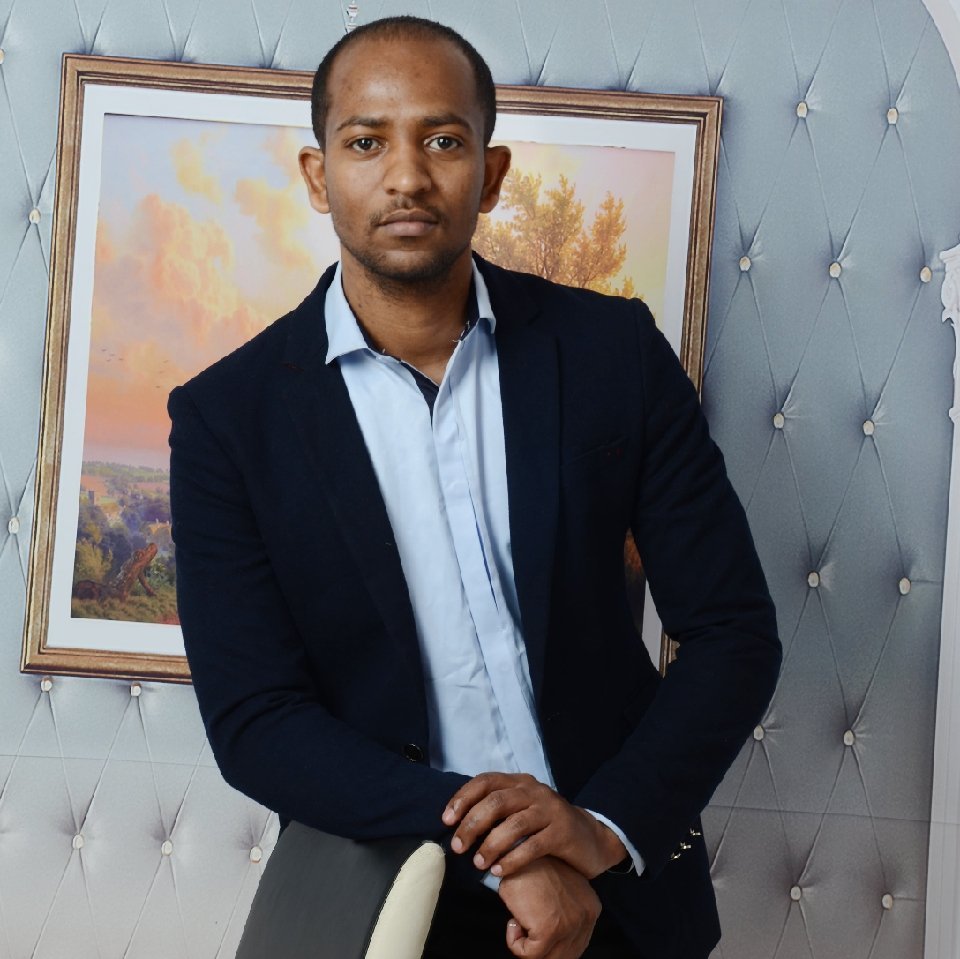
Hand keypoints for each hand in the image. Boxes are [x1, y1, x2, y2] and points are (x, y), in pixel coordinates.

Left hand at [442, 772, 625, 878]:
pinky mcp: (562, 832)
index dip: (463, 798)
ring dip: (490, 845)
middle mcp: (534, 791)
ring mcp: (550, 810)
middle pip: (495, 802)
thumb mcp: (522, 810)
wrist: (590, 838)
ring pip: (513, 825)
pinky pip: (532, 846)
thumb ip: (497, 810)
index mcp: (520, 782)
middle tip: (458, 847)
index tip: (446, 819)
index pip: (485, 782)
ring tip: (478, 863)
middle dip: (471, 825)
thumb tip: (457, 824)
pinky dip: (512, 860)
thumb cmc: (546, 827)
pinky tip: (499, 872)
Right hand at [498, 855, 600, 957]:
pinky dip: (515, 944)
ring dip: (527, 946)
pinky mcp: (549, 929)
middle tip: (523, 933)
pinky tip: (512, 923)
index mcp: (590, 907)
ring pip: (546, 958)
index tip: (533, 931)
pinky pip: (529, 954)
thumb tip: (550, 939)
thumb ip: (562, 911)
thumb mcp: (556, 891)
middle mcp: (586, 917)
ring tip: (517, 923)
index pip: (575, 945)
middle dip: (540, 949)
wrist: (517, 850)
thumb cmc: (529, 868)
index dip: (551, 945)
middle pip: (564, 954)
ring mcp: (570, 924)